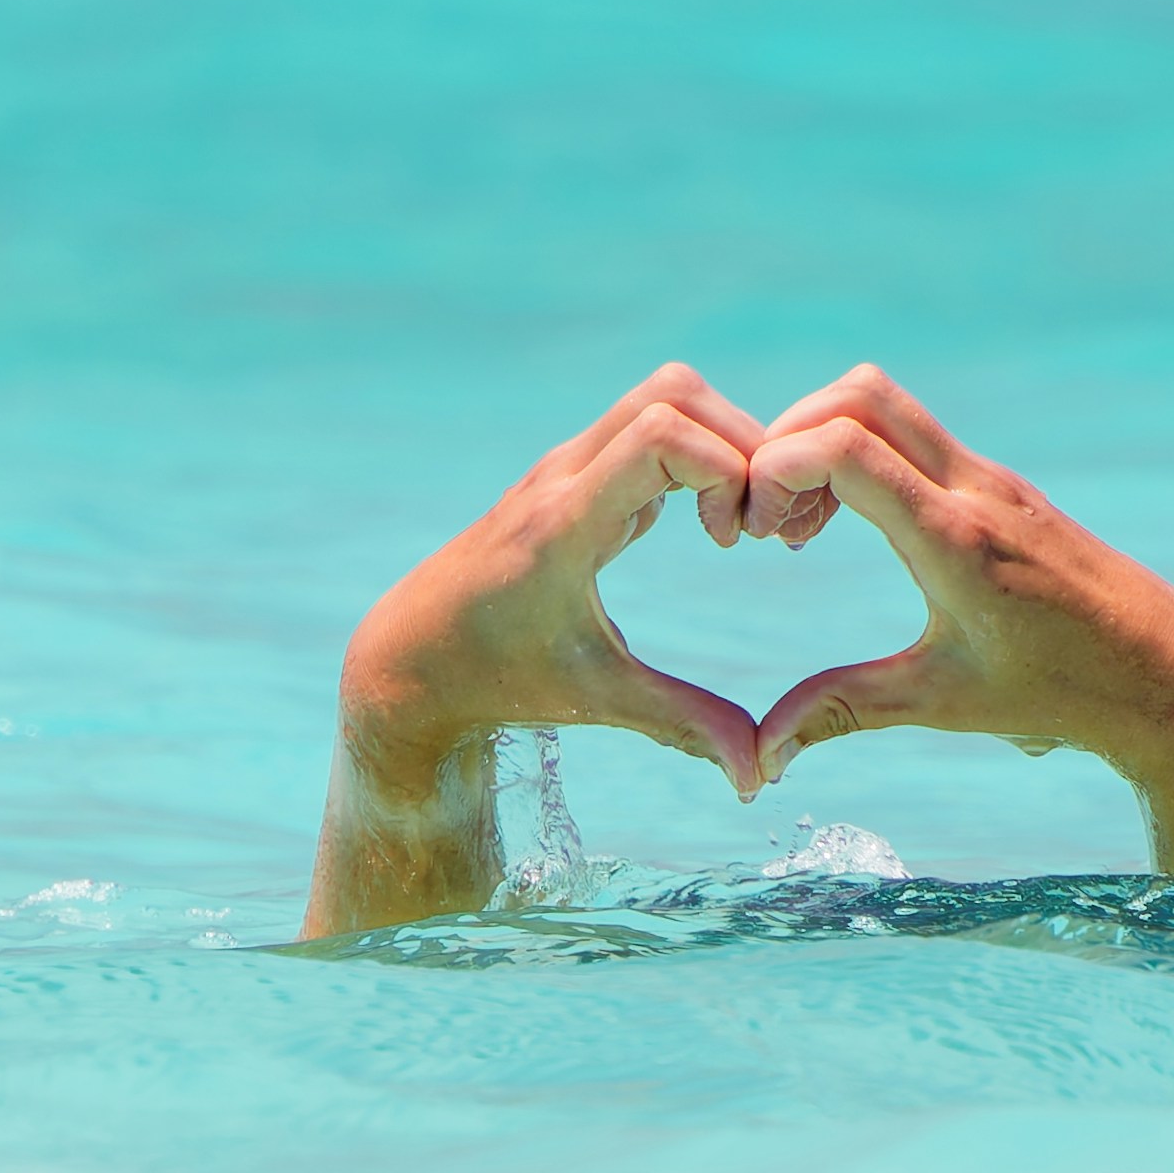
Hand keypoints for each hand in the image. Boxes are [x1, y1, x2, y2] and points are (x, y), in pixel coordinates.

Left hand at [303, 364, 768, 938]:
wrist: (414, 657)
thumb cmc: (501, 681)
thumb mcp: (596, 699)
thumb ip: (683, 726)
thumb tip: (759, 780)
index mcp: (564, 525)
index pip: (664, 436)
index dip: (728, 471)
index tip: (732, 540)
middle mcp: (562, 476)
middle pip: (673, 392)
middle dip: (740, 443)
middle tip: (746, 523)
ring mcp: (566, 465)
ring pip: (663, 395)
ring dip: (719, 442)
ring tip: (727, 522)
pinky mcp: (575, 471)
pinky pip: (650, 424)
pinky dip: (696, 455)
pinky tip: (699, 524)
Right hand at [742, 365, 1173, 921]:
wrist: (1169, 676)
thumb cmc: (1062, 693)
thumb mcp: (944, 702)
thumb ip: (845, 710)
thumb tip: (761, 757)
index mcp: (954, 539)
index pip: (845, 447)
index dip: (776, 467)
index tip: (755, 529)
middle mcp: (975, 489)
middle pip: (859, 396)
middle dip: (788, 438)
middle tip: (768, 518)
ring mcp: (993, 479)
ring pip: (887, 405)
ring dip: (825, 442)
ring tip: (803, 528)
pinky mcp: (1003, 486)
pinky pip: (916, 435)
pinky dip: (864, 456)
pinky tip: (853, 524)